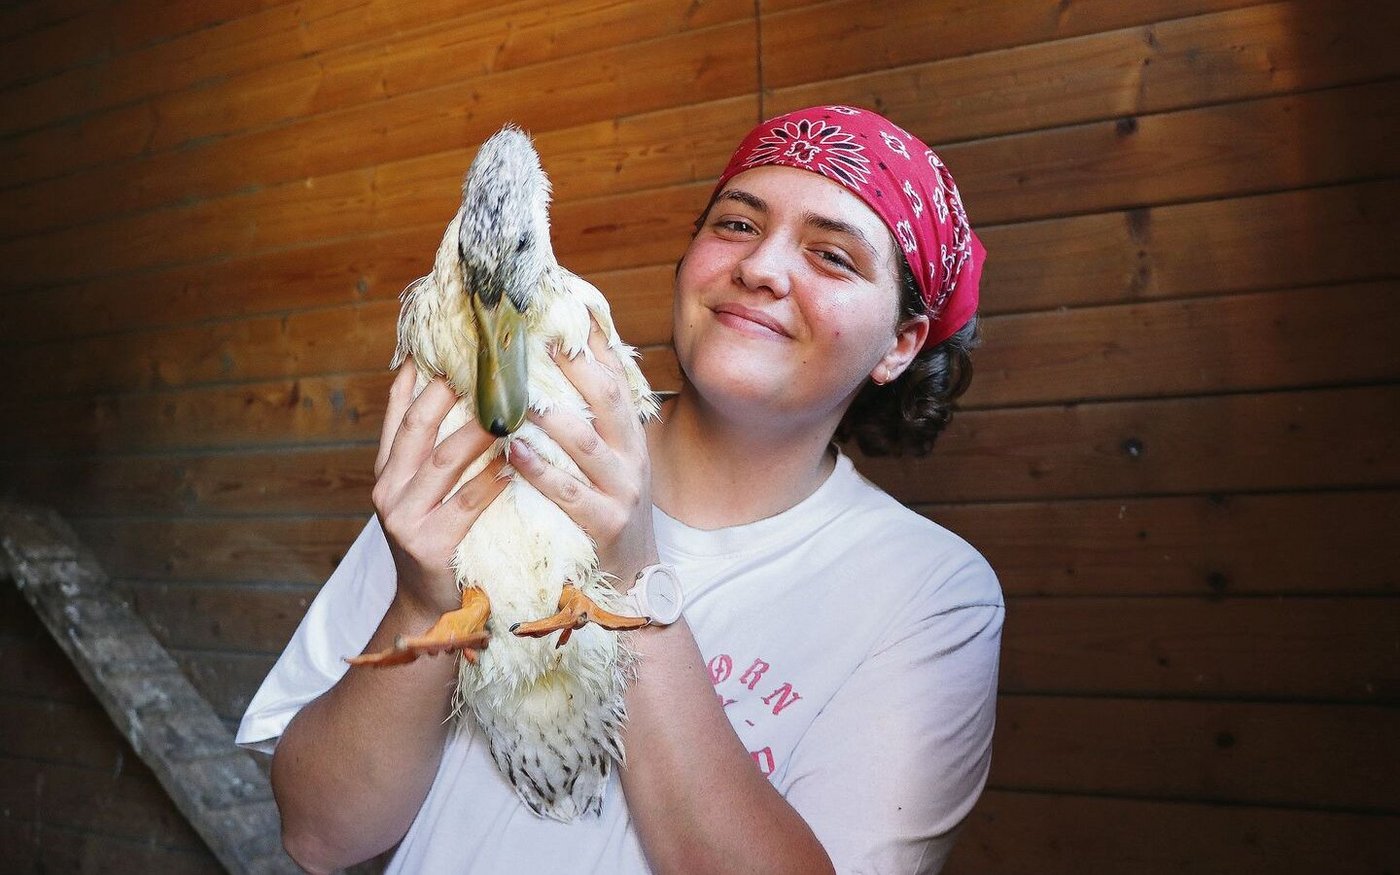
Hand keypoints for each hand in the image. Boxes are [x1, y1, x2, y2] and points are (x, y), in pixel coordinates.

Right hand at [372, 360, 508, 619]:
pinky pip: (467, 505)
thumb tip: (456, 393)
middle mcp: (388, 489)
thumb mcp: (425, 492)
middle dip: (447, 392)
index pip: (398, 413)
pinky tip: (515, 464)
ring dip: (477, 431)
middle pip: (418, 428)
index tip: (440, 343)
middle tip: (480, 361)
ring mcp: (404, 518)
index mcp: (387, 470)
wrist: (429, 607)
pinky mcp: (428, 546)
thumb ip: (435, 449)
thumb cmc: (439, 539)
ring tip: (507, 406)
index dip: (414, 377)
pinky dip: (491, 482)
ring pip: (444, 462)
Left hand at [509, 322, 657, 591]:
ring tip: (515, 394)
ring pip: (586, 442)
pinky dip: (540, 471)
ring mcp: (623, 489)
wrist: (630, 580)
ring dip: (549, 416)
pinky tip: (513, 452)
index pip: (615, 376)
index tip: (564, 305)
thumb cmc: (608, 512)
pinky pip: (569, 493)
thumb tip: (558, 370)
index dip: (592, 341)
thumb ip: (588, 421)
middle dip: (574, 365)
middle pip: (606, 398)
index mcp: (631, 434)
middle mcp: (633, 455)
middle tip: (537, 337)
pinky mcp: (607, 524)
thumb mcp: (609, 462)